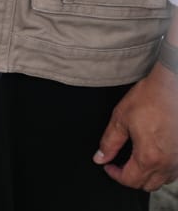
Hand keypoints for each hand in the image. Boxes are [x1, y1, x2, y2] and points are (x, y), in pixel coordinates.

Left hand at [96, 63, 177, 189]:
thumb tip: (100, 157)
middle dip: (130, 178)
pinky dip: (162, 169)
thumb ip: (109, 142)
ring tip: (135, 160)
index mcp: (149, 157)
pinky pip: (173, 171)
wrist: (172, 87)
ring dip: (147, 175)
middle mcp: (168, 163)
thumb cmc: (149, 99)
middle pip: (147, 185)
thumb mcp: (121, 118)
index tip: (108, 165)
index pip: (130, 180)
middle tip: (119, 164)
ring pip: (162, 180)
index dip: (115, 174)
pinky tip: (153, 156)